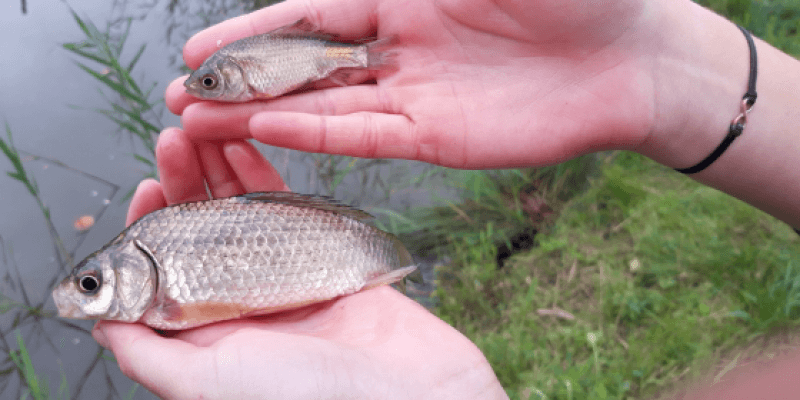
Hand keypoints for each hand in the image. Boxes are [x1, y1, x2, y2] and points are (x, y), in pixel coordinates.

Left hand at [93, 128, 506, 399]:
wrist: (410, 392)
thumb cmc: (310, 398)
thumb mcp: (208, 384)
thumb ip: (149, 354)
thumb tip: (103, 324)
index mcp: (209, 333)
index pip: (165, 271)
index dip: (149, 226)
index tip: (145, 188)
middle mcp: (242, 302)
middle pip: (201, 232)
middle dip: (184, 184)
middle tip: (173, 142)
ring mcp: (283, 276)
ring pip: (243, 213)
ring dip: (220, 171)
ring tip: (202, 131)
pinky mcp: (323, 258)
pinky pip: (291, 209)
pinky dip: (267, 178)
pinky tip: (246, 149)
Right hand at [165, 0, 660, 168]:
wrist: (632, 55)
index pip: (311, 14)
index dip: (253, 30)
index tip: (198, 44)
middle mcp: (399, 47)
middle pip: (305, 66)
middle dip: (243, 79)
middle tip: (181, 94)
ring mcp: (415, 95)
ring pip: (323, 105)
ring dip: (263, 113)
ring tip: (201, 122)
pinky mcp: (437, 138)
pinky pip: (365, 134)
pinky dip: (318, 132)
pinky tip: (270, 129)